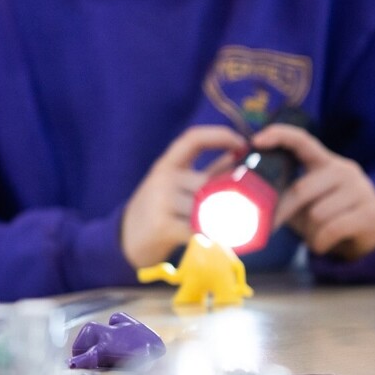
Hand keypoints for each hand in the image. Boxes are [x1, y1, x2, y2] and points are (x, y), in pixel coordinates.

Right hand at [122, 126, 248, 268]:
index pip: (193, 139)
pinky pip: (199, 229)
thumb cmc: (160, 208)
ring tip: (235, 225)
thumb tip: (239, 157)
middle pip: (209, 180)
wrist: (126, 237)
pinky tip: (220, 239)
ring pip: (207, 206)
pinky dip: (215, 236)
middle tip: (248, 204)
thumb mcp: (176, 185)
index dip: (220, 135)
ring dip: (224, 218)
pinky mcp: (163, 226)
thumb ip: (207, 173)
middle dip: (231, 194)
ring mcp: (161, 201)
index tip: (243, 143)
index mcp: (167, 164)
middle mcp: (163, 178)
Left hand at [255, 124, 374, 261]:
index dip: (279, 135)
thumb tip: (248, 197)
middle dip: (282, 212)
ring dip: (308, 231)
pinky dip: (320, 242)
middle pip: (301, 190)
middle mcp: (344, 170)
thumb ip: (285, 191)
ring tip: (313, 235)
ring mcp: (361, 191)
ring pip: (317, 214)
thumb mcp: (306, 199)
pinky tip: (321, 244)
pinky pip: (331, 230)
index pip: (302, 140)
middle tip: (269, 227)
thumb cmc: (328, 213)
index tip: (256, 140)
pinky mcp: (370, 214)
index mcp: (325, 161)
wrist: (370, 233)